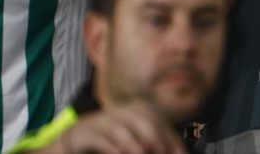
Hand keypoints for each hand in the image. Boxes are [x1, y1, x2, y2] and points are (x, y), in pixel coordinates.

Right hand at [49, 101, 184, 153]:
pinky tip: (118, 153)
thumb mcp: (136, 138)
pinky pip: (100, 137)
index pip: (158, 120)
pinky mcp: (88, 132)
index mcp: (137, 110)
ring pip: (120, 127)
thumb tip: (180, 152)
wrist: (80, 136)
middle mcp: (122, 111)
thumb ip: (155, 143)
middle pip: (142, 119)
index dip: (169, 136)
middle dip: (153, 137)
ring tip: (140, 152)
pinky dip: (110, 145)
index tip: (177, 153)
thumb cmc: (113, 138)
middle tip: (159, 152)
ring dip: (132, 141)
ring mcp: (104, 119)